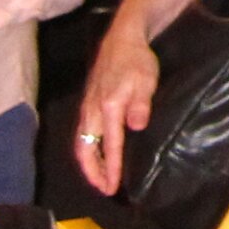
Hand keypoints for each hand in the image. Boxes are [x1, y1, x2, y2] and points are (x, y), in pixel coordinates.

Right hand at [75, 30, 158, 195]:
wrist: (123, 39)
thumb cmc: (138, 61)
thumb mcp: (146, 81)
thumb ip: (141, 104)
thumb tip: (137, 127)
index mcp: (108, 107)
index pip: (109, 145)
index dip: (111, 168)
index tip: (113, 187)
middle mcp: (92, 111)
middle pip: (84, 150)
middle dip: (92, 173)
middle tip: (104, 189)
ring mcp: (87, 107)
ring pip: (81, 143)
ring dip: (89, 163)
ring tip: (102, 177)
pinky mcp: (87, 104)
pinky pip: (83, 134)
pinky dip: (88, 150)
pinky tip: (98, 154)